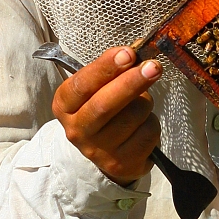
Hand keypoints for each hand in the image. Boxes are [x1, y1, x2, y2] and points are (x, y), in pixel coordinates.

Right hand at [51, 44, 161, 185]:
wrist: (104, 152)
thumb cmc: (101, 109)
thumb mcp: (95, 89)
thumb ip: (110, 71)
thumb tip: (135, 54)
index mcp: (64, 106)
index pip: (82, 85)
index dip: (106, 68)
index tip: (128, 53)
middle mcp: (76, 130)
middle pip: (105, 105)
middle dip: (132, 82)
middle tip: (153, 67)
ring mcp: (98, 151)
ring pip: (133, 116)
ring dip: (145, 103)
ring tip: (141, 104)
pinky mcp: (120, 165)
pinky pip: (148, 134)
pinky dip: (152, 123)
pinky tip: (143, 125)